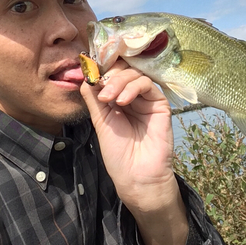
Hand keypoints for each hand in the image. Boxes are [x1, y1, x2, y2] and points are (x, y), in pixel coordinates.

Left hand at [80, 59, 175, 208]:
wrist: (136, 175)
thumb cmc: (117, 153)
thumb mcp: (100, 121)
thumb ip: (93, 98)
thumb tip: (85, 75)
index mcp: (117, 99)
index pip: (111, 74)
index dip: (102, 70)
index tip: (91, 73)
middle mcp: (132, 96)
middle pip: (123, 70)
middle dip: (110, 76)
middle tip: (101, 91)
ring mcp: (146, 99)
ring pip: (134, 74)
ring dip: (118, 82)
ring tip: (109, 99)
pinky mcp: (159, 103)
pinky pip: (147, 85)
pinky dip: (132, 88)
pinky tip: (122, 101)